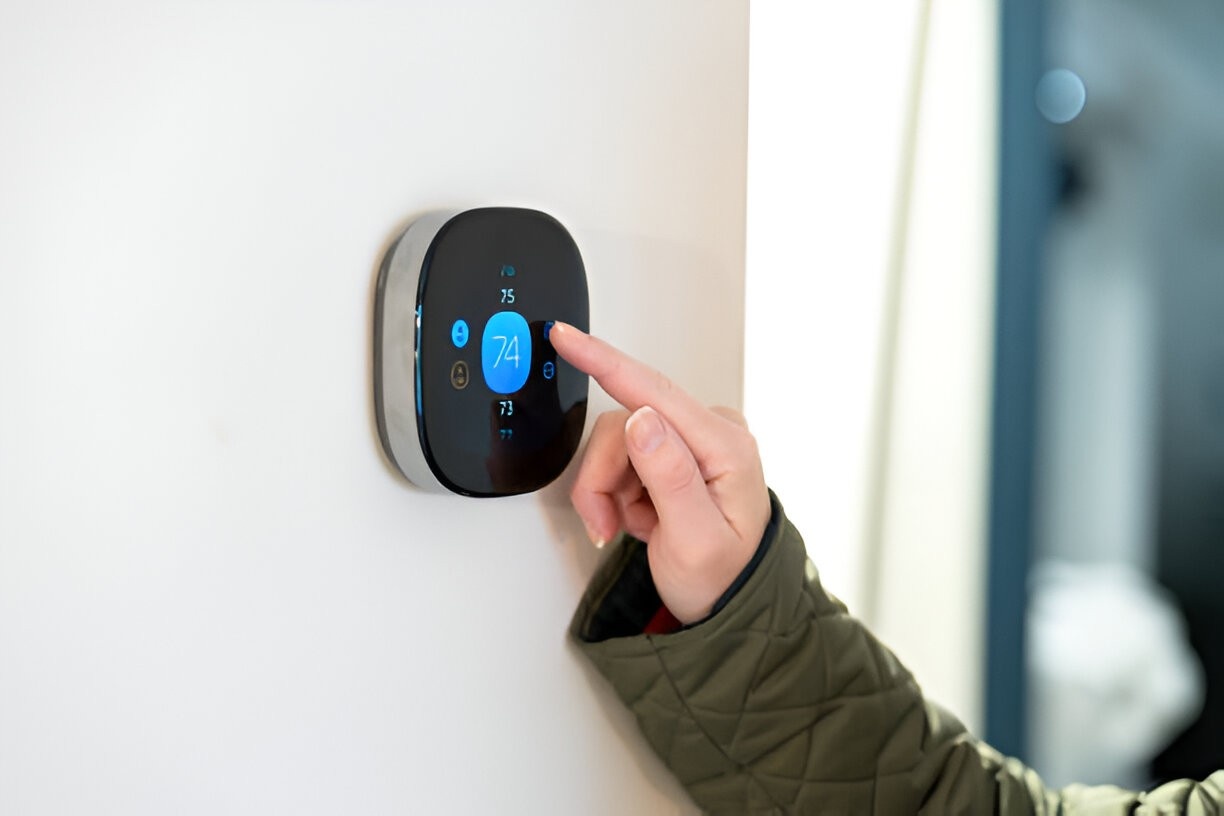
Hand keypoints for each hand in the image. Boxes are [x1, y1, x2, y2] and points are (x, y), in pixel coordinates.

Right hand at [550, 323, 770, 623]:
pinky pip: (619, 458)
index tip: (566, 338)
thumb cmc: (723, 577)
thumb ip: (671, 476)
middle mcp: (711, 433)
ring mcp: (690, 442)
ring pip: (614, 443)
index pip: (655, 393)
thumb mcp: (697, 540)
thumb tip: (642, 419)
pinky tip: (636, 517)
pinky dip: (614, 493)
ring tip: (624, 526)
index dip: (604, 361)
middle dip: (603, 478)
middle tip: (605, 523)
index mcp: (725, 446)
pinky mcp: (671, 452)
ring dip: (606, 490)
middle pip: (623, 425)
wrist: (729, 605)